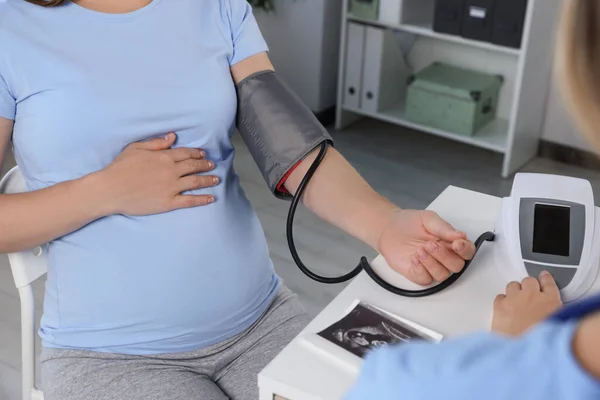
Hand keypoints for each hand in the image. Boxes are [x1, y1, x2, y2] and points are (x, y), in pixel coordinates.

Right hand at [100, 132, 218, 215]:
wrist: (110, 189)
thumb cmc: (119, 168)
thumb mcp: (136, 148)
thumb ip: (156, 143)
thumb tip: (173, 136)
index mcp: (164, 156)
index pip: (186, 153)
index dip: (197, 154)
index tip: (203, 155)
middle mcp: (171, 171)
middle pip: (194, 166)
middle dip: (205, 165)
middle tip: (212, 166)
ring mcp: (171, 187)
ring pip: (195, 182)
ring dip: (208, 180)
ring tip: (216, 180)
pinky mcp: (168, 202)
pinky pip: (190, 200)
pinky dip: (202, 199)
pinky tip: (211, 198)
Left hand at [377, 210, 475, 284]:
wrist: (388, 228)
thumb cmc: (409, 222)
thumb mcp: (427, 219)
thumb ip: (444, 227)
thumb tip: (460, 235)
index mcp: (450, 242)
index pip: (467, 251)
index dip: (465, 250)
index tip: (456, 244)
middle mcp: (443, 256)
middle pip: (457, 266)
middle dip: (444, 256)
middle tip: (430, 245)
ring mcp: (430, 266)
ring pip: (442, 275)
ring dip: (432, 264)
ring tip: (419, 251)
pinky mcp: (417, 274)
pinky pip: (425, 280)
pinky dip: (420, 270)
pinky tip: (413, 259)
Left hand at [492, 272, 562, 335]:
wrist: (523, 351)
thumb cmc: (542, 342)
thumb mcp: (558, 327)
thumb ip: (555, 315)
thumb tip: (550, 313)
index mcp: (551, 301)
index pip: (548, 283)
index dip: (545, 279)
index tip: (544, 277)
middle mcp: (532, 295)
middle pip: (529, 281)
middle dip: (529, 287)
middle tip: (528, 296)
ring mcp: (515, 298)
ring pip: (513, 285)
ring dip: (515, 291)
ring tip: (516, 303)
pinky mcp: (500, 305)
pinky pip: (500, 296)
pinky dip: (502, 301)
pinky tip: (505, 310)